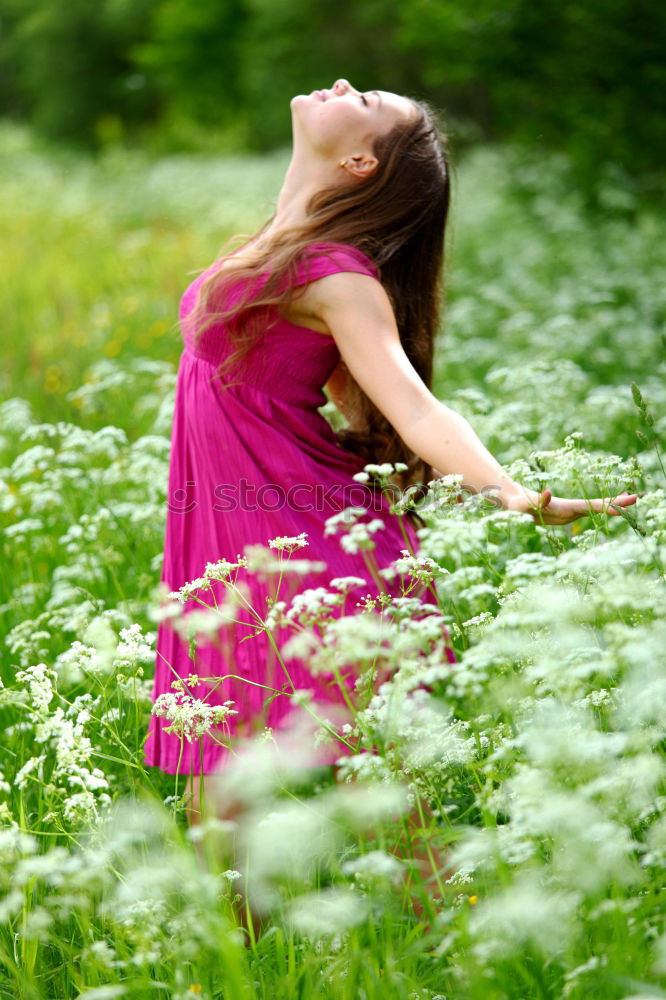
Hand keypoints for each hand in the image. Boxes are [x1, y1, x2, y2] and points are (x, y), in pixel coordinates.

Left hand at [504, 486, 638, 524]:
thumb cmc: (517, 505)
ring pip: (595, 506)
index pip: (590, 505)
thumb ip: (538, 501)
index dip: (606, 506)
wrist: (514, 502)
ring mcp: (570, 509)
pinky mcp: (567, 514)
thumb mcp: (525, 505)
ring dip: (613, 504)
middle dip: (616, 501)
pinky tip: (614, 508)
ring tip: (631, 500)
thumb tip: (548, 492)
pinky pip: (588, 511)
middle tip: (636, 498)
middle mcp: (570, 506)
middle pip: (597, 503)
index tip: (622, 507)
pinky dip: (603, 508)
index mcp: (565, 505)